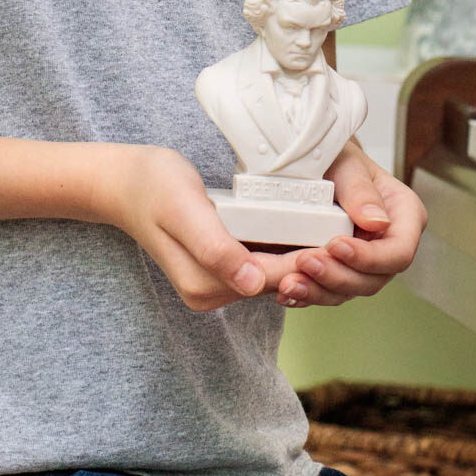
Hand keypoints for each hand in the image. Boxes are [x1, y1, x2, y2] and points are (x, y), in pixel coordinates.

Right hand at [107, 145, 327, 312]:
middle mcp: (211, 293)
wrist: (124, 182)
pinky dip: (283, 248)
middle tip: (351, 232)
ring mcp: (214, 283)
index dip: (309, 260)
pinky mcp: (218, 268)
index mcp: (204, 285)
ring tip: (336, 229)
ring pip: (272, 273)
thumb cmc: (152, 186)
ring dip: (301, 255)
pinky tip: (304, 227)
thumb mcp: (184, 209)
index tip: (343, 240)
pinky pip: (261, 263)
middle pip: (276, 280)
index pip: (273, 278)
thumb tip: (252, 283)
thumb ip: (216, 248)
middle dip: (312, 261)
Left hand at [275, 140, 426, 307]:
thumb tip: (377, 221)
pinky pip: (327, 292)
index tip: (335, 245)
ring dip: (318, 291)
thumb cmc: (338, 157)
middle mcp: (389, 245)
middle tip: (305, 260)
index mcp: (405, 217)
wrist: (315, 166)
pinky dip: (306, 294)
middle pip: (373, 278)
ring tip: (290, 282)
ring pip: (349, 290)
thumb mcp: (347, 164)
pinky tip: (287, 291)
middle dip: (338, 276)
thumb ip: (361, 190)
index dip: (369, 257)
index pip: (398, 251)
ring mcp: (365, 263)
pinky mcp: (341, 272)